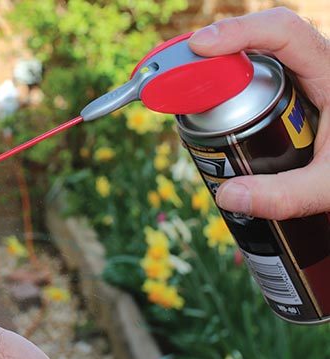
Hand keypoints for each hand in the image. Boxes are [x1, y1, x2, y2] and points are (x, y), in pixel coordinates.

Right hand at [189, 7, 329, 219]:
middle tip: (176, 74)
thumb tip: (226, 195)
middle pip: (260, 40)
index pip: (284, 32)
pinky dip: (229, 81)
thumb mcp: (328, 186)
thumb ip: (284, 195)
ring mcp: (306, 77)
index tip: (199, 46)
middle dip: (214, 50)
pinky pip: (258, 74)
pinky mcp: (296, 93)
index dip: (238, 31)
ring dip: (219, 66)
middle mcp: (317, 66)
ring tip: (184, 85)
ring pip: (256, 57)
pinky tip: (208, 97)